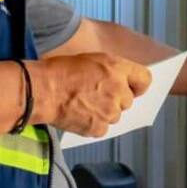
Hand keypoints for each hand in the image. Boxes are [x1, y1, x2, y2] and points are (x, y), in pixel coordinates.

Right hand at [31, 53, 151, 136]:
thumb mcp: (91, 59)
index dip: (138, 85)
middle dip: (115, 99)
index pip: (145, 79)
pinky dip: (93, 124)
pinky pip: (102, 128)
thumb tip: (122, 82)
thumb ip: (112, 71)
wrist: (41, 91)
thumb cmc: (60, 71)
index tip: (132, 89)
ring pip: (115, 115)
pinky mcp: (99, 128)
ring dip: (104, 113)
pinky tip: (79, 115)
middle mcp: (119, 90)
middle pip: (128, 101)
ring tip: (83, 104)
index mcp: (118, 69)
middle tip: (95, 95)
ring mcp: (110, 111)